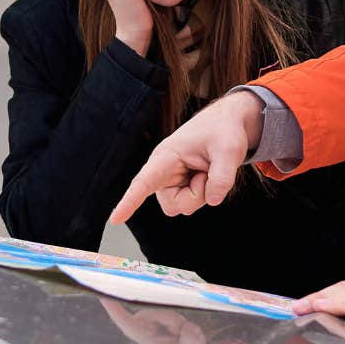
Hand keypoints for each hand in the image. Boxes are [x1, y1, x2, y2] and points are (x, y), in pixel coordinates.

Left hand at [99, 300, 250, 343]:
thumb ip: (193, 340)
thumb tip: (190, 328)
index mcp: (146, 338)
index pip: (125, 322)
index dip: (113, 309)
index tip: (102, 295)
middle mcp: (146, 327)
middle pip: (152, 312)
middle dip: (171, 320)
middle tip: (183, 334)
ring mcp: (154, 320)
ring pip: (164, 310)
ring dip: (177, 322)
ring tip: (184, 336)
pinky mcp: (163, 316)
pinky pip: (170, 309)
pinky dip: (179, 321)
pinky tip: (183, 332)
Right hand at [110, 91, 264, 221]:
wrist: (228, 124)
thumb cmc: (223, 130)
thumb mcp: (229, 150)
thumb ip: (222, 178)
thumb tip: (213, 201)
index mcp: (166, 157)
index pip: (144, 182)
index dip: (129, 201)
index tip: (115, 219)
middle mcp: (164, 171)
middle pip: (173, 204)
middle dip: (196, 196)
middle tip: (208, 172)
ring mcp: (172, 181)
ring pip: (183, 207)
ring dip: (202, 194)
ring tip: (208, 169)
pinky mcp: (182, 186)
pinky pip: (192, 203)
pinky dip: (206, 193)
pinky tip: (208, 174)